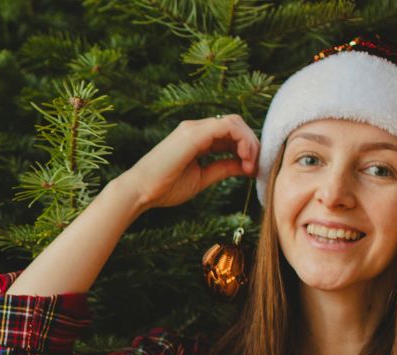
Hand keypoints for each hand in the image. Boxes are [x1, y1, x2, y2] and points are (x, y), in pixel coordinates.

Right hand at [112, 114, 259, 213]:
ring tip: (251, 164)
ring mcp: (194, 128)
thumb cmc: (165, 188)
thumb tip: (245, 166)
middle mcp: (196, 129)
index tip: (250, 170)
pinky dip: (242, 140)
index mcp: (196, 139)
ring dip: (249, 142)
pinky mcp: (194, 133)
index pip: (229, 134)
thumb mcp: (202, 178)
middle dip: (251, 144)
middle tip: (255, 167)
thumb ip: (223, 168)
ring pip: (234, 122)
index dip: (245, 149)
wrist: (141, 191)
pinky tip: (245, 158)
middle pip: (235, 125)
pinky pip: (228, 126)